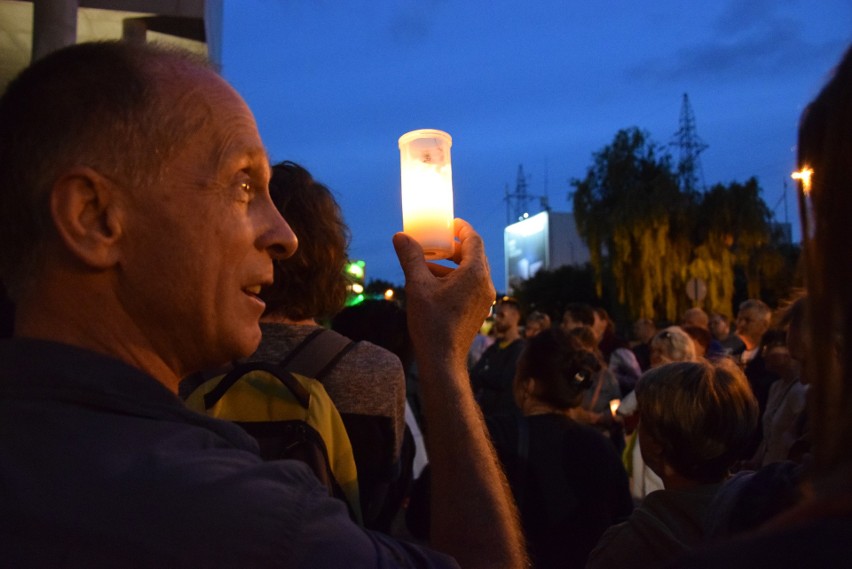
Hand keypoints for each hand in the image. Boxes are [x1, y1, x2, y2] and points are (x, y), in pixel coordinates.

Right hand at [393, 218, 494, 364]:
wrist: (443, 360)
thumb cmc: (432, 322)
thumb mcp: (417, 286)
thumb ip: (410, 257)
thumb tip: (400, 236)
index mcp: (475, 273)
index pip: (474, 240)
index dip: (461, 228)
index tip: (448, 223)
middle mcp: (485, 284)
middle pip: (473, 255)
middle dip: (453, 247)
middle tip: (435, 242)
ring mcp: (484, 299)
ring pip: (470, 272)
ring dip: (450, 265)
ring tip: (426, 265)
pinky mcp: (478, 310)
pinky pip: (470, 286)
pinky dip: (454, 279)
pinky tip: (433, 286)